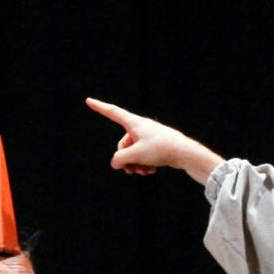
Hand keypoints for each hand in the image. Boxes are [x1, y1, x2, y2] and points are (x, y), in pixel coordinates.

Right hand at [86, 97, 224, 184]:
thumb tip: (115, 163)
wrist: (184, 152)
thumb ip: (120, 158)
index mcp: (134, 123)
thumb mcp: (136, 155)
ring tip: (144, 172)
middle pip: (122, 144)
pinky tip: (151, 171)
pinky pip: (143, 156)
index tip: (89, 101)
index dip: (100, 108)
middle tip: (131, 171)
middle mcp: (140, 127)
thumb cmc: (160, 149)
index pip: (113, 112)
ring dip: (135, 165)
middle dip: (125, 159)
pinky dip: (144, 164)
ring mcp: (148, 136)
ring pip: (133, 152)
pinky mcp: (155, 146)